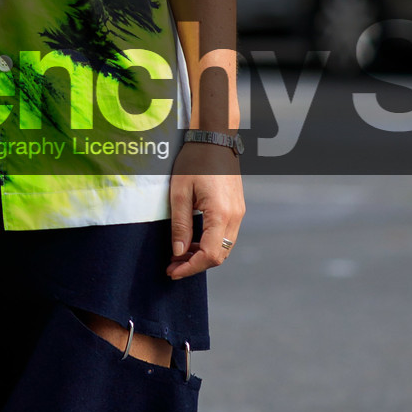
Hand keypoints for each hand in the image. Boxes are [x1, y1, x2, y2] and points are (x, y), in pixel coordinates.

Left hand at [167, 144, 243, 280]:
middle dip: (195, 266)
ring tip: (179, 256)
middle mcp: (235, 216)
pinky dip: (210, 245)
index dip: (190, 268)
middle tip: (172, 267)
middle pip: (219, 256)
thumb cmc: (194, 161)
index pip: (210, 255)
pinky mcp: (237, 209)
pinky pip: (226, 236)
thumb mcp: (179, 193)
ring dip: (202, 256)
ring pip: (224, 248)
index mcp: (221, 213)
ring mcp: (239, 213)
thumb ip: (181, 226)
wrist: (215, 139)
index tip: (172, 272)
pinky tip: (192, 242)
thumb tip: (179, 253)